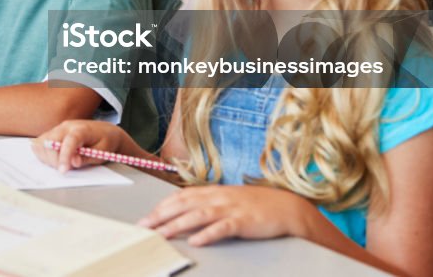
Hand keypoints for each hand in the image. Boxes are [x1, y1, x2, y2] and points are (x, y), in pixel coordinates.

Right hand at [33, 120, 127, 172]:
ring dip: (47, 157)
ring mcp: (58, 128)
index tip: (63, 170)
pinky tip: (53, 159)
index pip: (69, 141)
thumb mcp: (102, 152)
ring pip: (42, 142)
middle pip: (51, 141)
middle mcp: (66, 126)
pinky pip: (40, 143)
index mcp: (81, 129)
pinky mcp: (53, 133)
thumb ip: (86, 158)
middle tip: (64, 170)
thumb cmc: (105, 142)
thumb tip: (73, 162)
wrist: (105, 132)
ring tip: (60, 164)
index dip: (64, 156)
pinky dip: (43, 153)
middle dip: (53, 159)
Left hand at [139, 185, 312, 245]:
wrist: (287, 207)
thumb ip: (208, 204)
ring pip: (198, 215)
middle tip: (144, 225)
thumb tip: (186, 212)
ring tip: (161, 234)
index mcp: (213, 191)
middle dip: (161, 215)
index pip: (181, 196)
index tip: (147, 216)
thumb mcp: (229, 200)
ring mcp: (231, 208)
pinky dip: (207, 234)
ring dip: (177, 224)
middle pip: (183, 204)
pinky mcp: (244, 221)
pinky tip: (195, 241)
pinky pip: (222, 228)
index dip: (162, 206)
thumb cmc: (257, 205)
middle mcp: (218, 197)